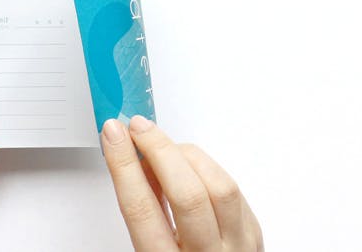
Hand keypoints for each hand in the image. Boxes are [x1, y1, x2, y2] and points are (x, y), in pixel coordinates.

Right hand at [101, 116, 261, 250]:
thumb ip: (146, 215)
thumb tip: (137, 166)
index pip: (142, 208)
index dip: (125, 165)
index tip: (113, 136)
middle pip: (185, 193)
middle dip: (158, 150)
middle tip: (137, 128)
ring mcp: (237, 246)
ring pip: (219, 187)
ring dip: (186, 155)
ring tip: (162, 144)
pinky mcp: (255, 234)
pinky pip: (234, 191)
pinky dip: (208, 169)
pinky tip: (190, 163)